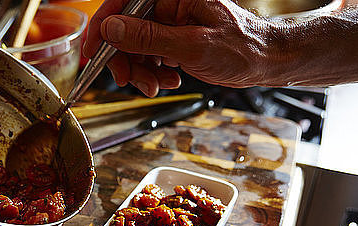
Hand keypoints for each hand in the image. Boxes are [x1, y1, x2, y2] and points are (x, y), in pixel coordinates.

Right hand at [83, 0, 279, 94]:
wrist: (265, 62)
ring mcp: (170, 24)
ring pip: (136, 48)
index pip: (123, 5)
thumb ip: (148, 37)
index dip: (103, 28)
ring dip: (141, 71)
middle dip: (125, 59)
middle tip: (130, 81)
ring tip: (158, 85)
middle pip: (126, 30)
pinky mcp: (173, 40)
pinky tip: (169, 80)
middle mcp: (168, 6)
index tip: (92, 52)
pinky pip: (150, 56)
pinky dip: (153, 73)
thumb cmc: (241, 48)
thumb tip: (111, 29)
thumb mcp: (191, 45)